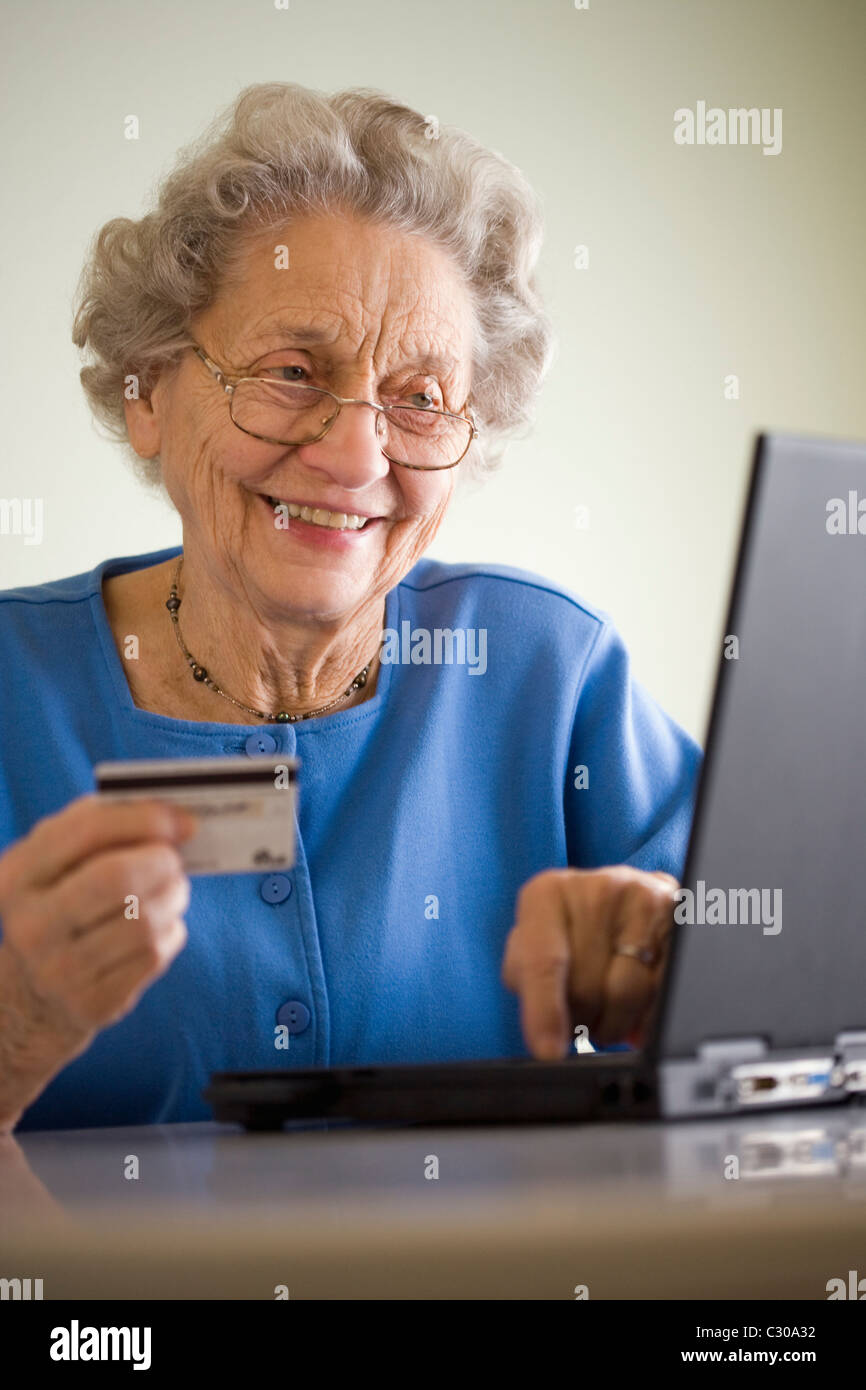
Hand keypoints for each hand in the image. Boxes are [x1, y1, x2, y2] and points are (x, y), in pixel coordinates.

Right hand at [0, 794, 195, 1128]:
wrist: (33, 991)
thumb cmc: (60, 903)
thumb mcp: (57, 860)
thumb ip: (101, 824)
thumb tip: (174, 819)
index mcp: (17, 876)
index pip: (86, 831)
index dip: (144, 819)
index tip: (182, 822)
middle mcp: (31, 925)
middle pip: (118, 878)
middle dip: (163, 863)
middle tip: (176, 861)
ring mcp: (59, 971)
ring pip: (144, 921)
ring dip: (173, 899)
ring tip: (172, 893)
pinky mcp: (93, 1003)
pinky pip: (153, 956)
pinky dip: (170, 934)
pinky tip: (158, 929)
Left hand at [501, 865, 678, 1058]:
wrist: (622, 895)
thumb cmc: (570, 927)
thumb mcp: (533, 944)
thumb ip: (526, 981)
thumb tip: (546, 1032)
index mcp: (548, 894)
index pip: (544, 961)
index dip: (546, 1010)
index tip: (549, 1050)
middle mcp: (596, 890)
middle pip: (587, 987)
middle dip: (581, 1020)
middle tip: (580, 1019)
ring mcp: (643, 901)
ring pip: (629, 994)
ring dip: (615, 1023)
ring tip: (607, 1012)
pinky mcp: (680, 919)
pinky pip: (664, 990)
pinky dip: (648, 1016)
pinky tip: (638, 1011)